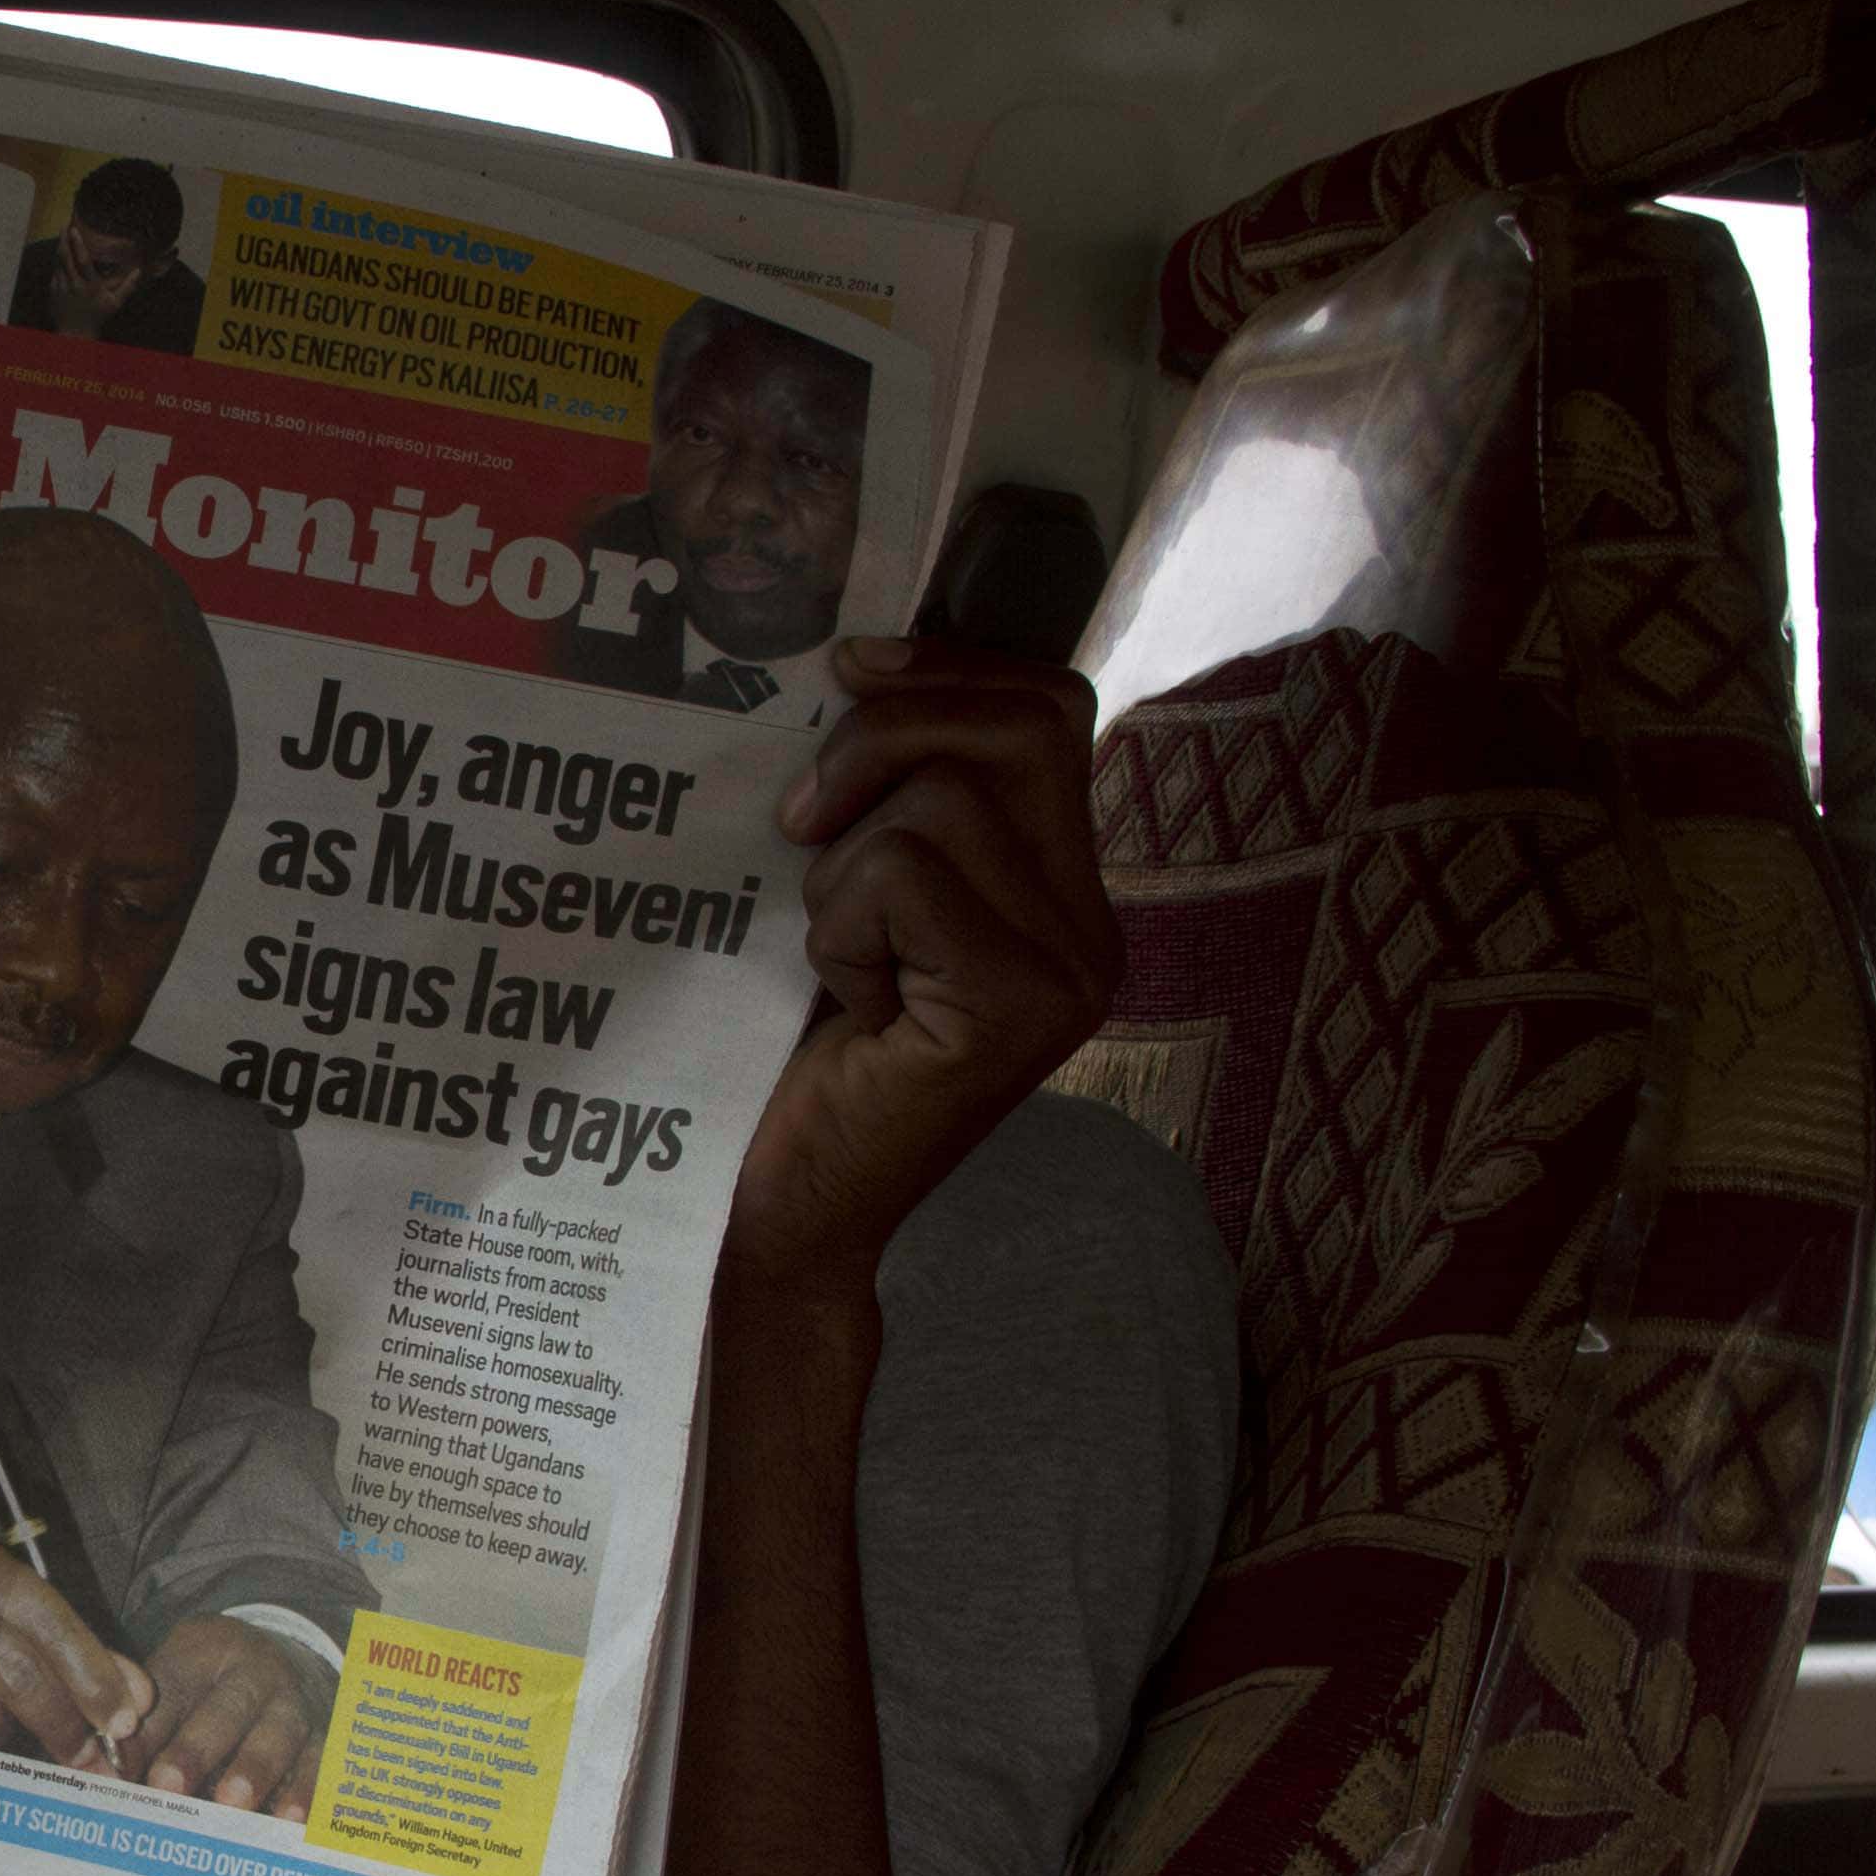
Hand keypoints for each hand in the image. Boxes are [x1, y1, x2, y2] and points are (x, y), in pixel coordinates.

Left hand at [127, 1616, 328, 1818]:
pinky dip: (310, 1792)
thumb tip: (96, 1779)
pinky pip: (324, 1764)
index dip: (148, 1732)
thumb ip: (140, 1731)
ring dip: (255, 1771)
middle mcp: (255, 1674)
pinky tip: (294, 1821)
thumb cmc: (214, 1688)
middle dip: (196, 1748)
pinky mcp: (328, 1737)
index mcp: (205, 1655)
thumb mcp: (177, 1686)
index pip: (172, 1692)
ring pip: (278, 1735)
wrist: (292, 1660)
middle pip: (226, 1709)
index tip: (123, 1769)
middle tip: (168, 1785)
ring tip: (233, 1806)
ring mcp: (295, 1705)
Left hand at [723, 635, 1125, 1300]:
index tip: (848, 668)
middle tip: (801, 820)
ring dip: (845, 865)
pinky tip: (844, 1001)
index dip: (949, 669)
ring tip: (835, 953)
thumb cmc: (793, 1054)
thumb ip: (892, 797)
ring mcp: (1072, 970)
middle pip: (1017, 726)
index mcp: (1060, 890)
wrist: (783, 1212)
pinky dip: (842, 922)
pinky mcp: (1022, 1005)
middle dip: (883, 739)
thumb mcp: (850, 892)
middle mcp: (1092, 926)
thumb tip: (860, 664)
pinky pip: (907, 873)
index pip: (1048, 711)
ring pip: (946, 801)